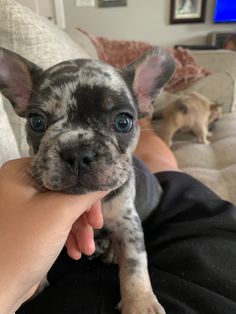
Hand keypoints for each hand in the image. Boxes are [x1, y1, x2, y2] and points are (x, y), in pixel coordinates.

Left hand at [0, 158, 106, 313]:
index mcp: (22, 172)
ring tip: (87, 248)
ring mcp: (27, 206)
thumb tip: (108, 177)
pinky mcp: (31, 225)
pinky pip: (57, 222)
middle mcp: (23, 185)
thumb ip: (87, 192)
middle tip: (96, 227)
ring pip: (64, 208)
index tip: (98, 206)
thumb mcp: (60, 212)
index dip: (86, 186)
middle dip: (84, 213)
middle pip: (67, 191)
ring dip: (80, 228)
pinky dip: (69, 235)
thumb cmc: (25, 242)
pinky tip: (76, 251)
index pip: (65, 171)